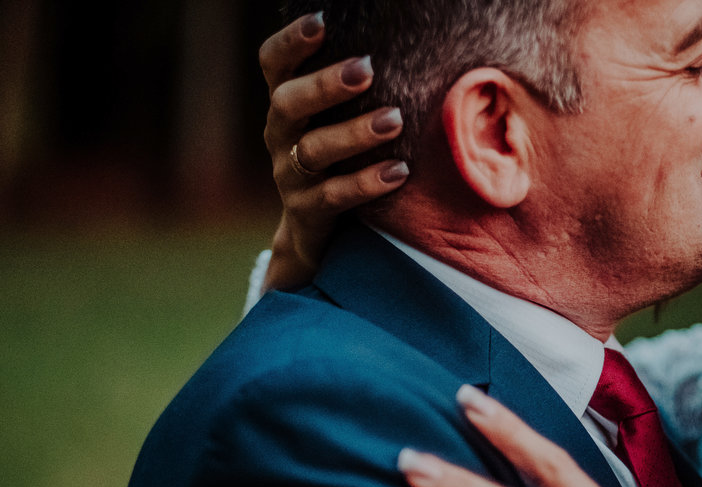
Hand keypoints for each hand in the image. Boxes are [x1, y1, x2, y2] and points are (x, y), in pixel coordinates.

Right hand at [261, 13, 408, 288]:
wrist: (315, 231)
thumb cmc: (340, 160)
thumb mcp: (336, 121)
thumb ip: (356, 91)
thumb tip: (408, 50)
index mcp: (286, 105)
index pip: (273, 65)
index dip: (290, 42)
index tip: (321, 21)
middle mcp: (279, 136)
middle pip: (288, 103)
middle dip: (325, 84)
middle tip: (367, 69)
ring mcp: (290, 175)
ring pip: (314, 150)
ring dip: (354, 133)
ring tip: (393, 120)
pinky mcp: (307, 211)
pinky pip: (334, 197)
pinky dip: (366, 183)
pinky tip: (399, 171)